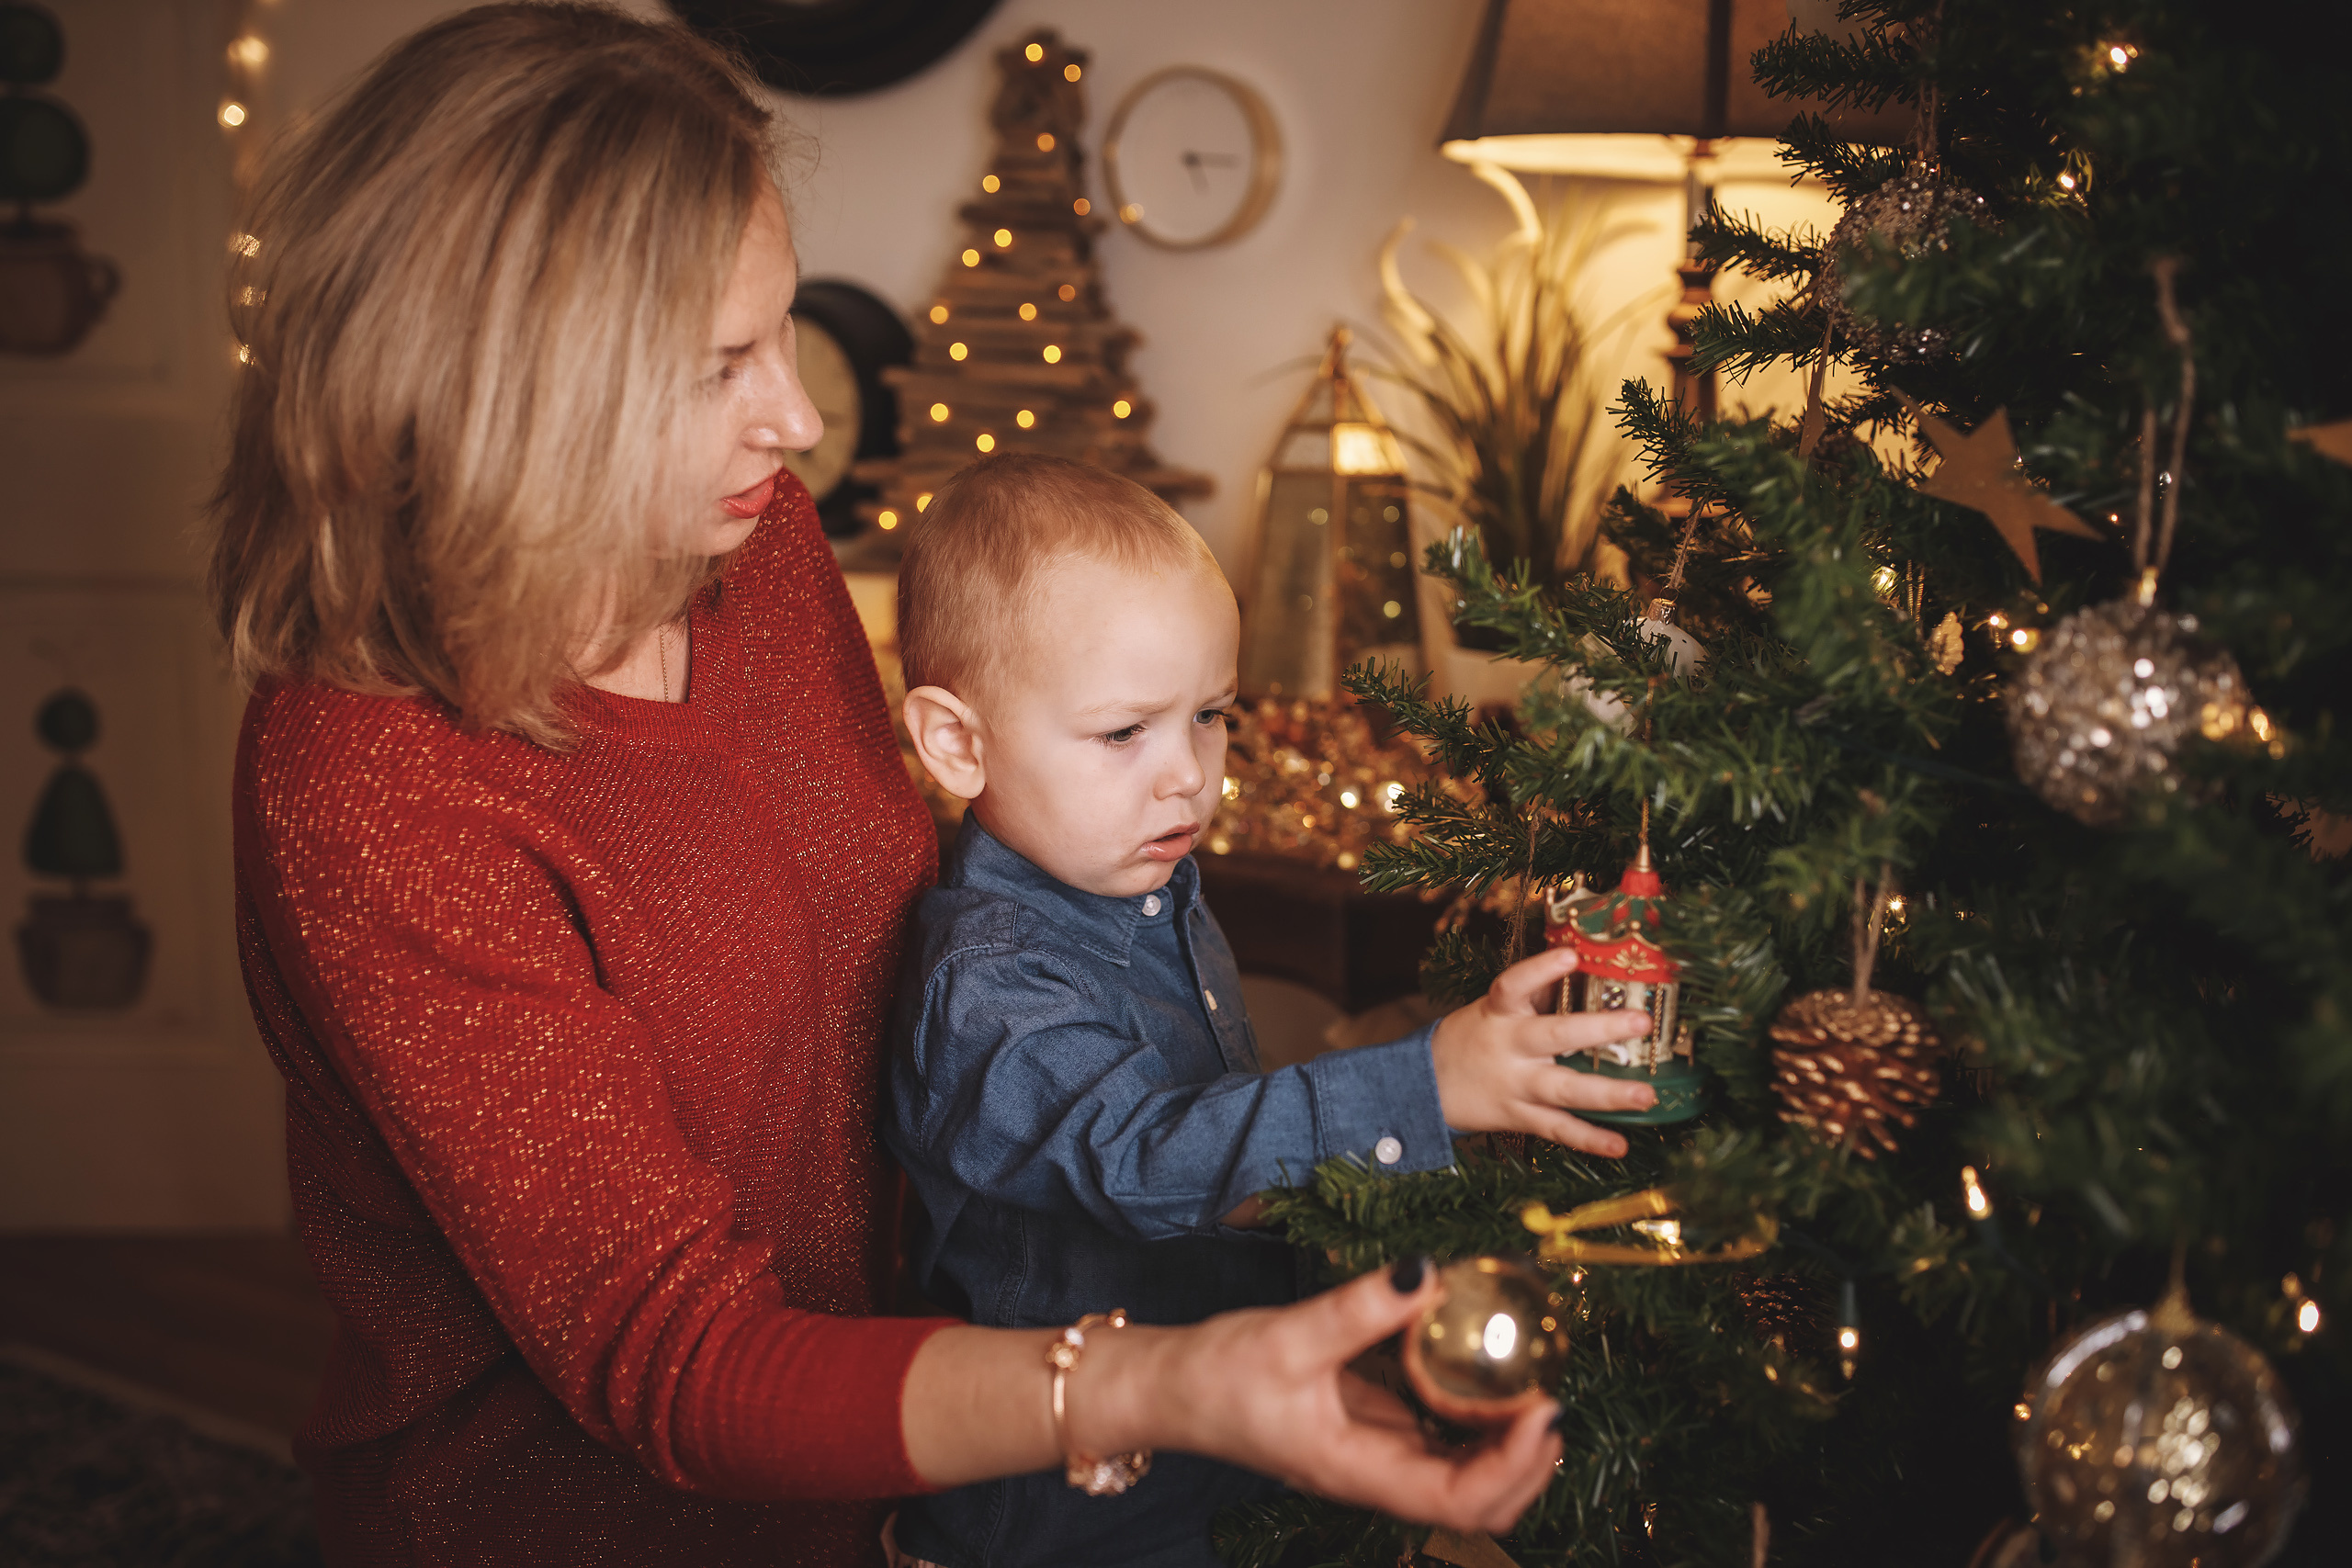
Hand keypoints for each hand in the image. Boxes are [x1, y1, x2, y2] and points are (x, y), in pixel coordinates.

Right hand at [1125, 1261, 1561, 1533]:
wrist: (1170, 1391)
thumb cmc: (1219, 1376)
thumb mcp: (1290, 1335)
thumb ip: (1360, 1308)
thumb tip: (1428, 1273)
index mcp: (1360, 1472)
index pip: (1461, 1499)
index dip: (1515, 1466)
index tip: (1543, 1409)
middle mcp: (1377, 1475)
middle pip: (1478, 1502)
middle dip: (1528, 1464)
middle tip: (1553, 1398)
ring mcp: (1376, 1456)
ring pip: (1464, 1474)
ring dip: (1508, 1444)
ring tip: (1532, 1386)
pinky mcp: (1371, 1429)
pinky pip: (1439, 1437)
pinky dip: (1473, 1414)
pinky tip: (1482, 1371)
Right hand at [1428, 945, 1655, 1156]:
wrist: (1425, 1087)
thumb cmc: (1472, 1038)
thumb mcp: (1493, 1010)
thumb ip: (1536, 996)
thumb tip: (1585, 971)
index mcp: (1499, 1013)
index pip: (1514, 985)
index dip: (1541, 970)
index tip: (1571, 955)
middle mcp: (1509, 1047)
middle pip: (1555, 1036)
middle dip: (1600, 1028)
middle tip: (1641, 1022)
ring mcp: (1516, 1086)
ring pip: (1565, 1090)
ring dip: (1608, 1094)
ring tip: (1646, 1096)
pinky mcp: (1519, 1117)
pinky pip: (1557, 1130)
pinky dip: (1589, 1140)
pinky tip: (1621, 1146)